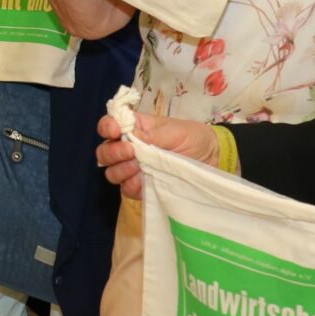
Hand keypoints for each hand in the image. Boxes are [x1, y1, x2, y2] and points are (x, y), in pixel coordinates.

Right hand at [94, 112, 217, 200]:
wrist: (211, 159)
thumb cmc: (192, 138)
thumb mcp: (174, 131)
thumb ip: (151, 134)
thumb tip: (128, 136)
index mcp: (134, 128)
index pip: (109, 126)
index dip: (107, 127)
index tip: (115, 131)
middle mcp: (128, 149)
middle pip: (104, 152)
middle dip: (112, 152)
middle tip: (131, 152)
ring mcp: (133, 170)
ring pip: (111, 172)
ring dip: (121, 170)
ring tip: (139, 167)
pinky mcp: (141, 187)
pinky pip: (126, 189)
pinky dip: (131, 185)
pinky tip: (143, 181)